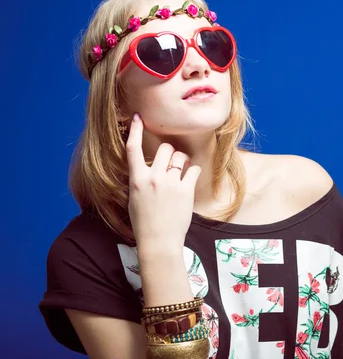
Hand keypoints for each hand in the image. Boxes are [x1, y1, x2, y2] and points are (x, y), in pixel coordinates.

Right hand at [125, 113, 201, 249]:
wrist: (158, 241)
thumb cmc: (145, 222)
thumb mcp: (134, 198)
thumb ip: (140, 179)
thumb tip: (147, 166)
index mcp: (136, 179)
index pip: (132, 149)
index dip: (134, 130)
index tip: (138, 117)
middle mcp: (152, 178)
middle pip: (164, 148)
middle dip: (170, 153)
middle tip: (172, 164)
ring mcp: (170, 184)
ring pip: (180, 157)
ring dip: (183, 161)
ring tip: (182, 173)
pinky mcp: (185, 190)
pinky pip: (194, 170)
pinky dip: (194, 172)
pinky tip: (190, 180)